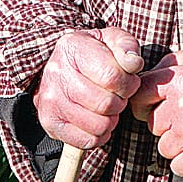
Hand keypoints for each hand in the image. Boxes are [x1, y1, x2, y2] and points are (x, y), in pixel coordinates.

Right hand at [33, 27, 146, 149]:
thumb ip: (127, 46)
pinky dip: (99, 134)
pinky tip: (97, 119)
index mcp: (72, 47)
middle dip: (120, 101)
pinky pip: (88, 141)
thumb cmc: (93, 54)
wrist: (61, 68)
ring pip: (99, 125)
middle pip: (105, 104)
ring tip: (107, 106)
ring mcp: (50, 100)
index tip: (127, 80)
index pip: (112, 77)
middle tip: (117, 95)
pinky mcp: (50, 123)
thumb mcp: (112, 40)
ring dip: (111, 119)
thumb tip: (133, 63)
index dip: (129, 83)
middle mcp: (56, 73)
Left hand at [129, 45, 182, 175]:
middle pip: (152, 123)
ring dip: (178, 146)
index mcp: (181, 78)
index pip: (140, 94)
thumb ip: (176, 58)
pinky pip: (177, 166)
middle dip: (166, 125)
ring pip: (163, 147)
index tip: (151, 109)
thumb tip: (149, 70)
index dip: (143, 103)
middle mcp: (182, 105)